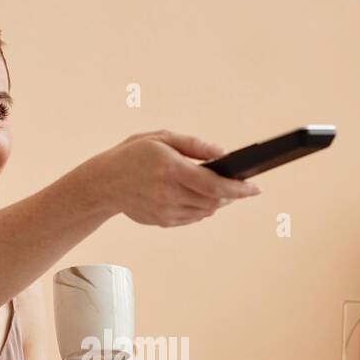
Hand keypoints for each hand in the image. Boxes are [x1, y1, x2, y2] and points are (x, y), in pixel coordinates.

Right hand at [90, 130, 261, 226]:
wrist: (104, 183)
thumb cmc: (133, 155)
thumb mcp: (162, 138)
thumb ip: (194, 144)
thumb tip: (223, 153)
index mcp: (171, 169)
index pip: (214, 185)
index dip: (239, 189)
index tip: (256, 188)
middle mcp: (169, 193)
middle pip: (214, 201)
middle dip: (231, 195)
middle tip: (241, 187)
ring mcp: (165, 211)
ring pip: (205, 211)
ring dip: (218, 202)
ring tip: (222, 191)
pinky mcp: (162, 221)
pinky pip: (192, 217)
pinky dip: (202, 209)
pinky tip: (201, 198)